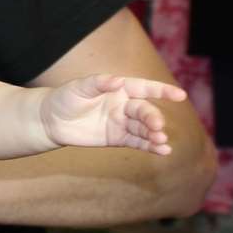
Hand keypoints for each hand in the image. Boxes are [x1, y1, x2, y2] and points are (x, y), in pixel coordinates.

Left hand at [39, 74, 187, 153]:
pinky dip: (150, 146)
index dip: (162, 90)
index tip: (180, 95)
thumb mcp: (79, 87)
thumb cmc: (65, 98)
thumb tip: (117, 81)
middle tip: (157, 127)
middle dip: (153, 118)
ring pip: (143, 128)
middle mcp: (124, 105)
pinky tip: (163, 151)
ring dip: (154, 134)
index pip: (144, 88)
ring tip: (162, 141)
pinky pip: (137, 142)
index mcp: (119, 88)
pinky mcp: (117, 138)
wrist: (51, 120)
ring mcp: (122, 122)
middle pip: (144, 111)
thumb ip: (98, 83)